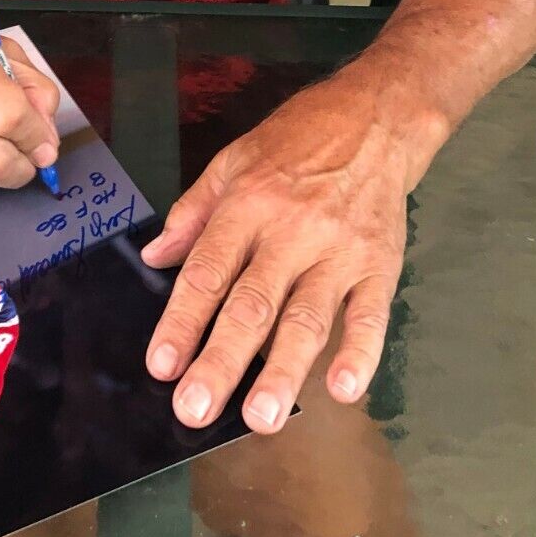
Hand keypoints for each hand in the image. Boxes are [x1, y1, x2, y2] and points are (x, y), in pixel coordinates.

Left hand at [141, 79, 410, 433]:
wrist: (374, 119)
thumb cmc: (296, 141)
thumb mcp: (233, 161)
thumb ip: (194, 212)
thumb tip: (154, 257)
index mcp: (247, 204)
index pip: (207, 271)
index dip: (182, 321)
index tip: (162, 366)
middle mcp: (291, 230)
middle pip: (251, 303)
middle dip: (221, 361)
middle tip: (195, 411)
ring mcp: (338, 251)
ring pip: (306, 317)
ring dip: (283, 370)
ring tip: (261, 417)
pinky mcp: (380, 265)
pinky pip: (370, 315)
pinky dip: (359, 353)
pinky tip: (343, 388)